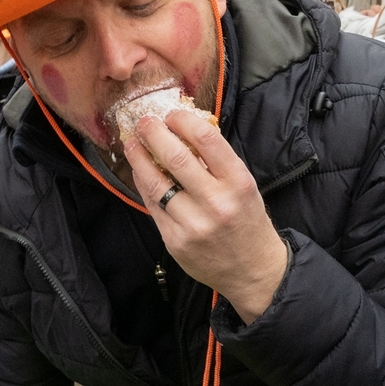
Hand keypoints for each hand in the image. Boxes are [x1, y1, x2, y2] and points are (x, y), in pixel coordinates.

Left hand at [125, 110, 289, 323]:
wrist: (252, 270)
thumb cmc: (247, 221)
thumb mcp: (244, 186)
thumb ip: (217, 162)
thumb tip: (182, 131)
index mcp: (238, 183)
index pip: (206, 139)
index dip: (183, 121)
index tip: (171, 115)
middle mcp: (216, 202)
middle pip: (175, 157)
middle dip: (153, 133)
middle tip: (144, 122)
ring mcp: (193, 224)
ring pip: (156, 182)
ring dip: (139, 157)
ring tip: (132, 144)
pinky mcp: (174, 241)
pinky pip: (152, 205)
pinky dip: (144, 184)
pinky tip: (140, 172)